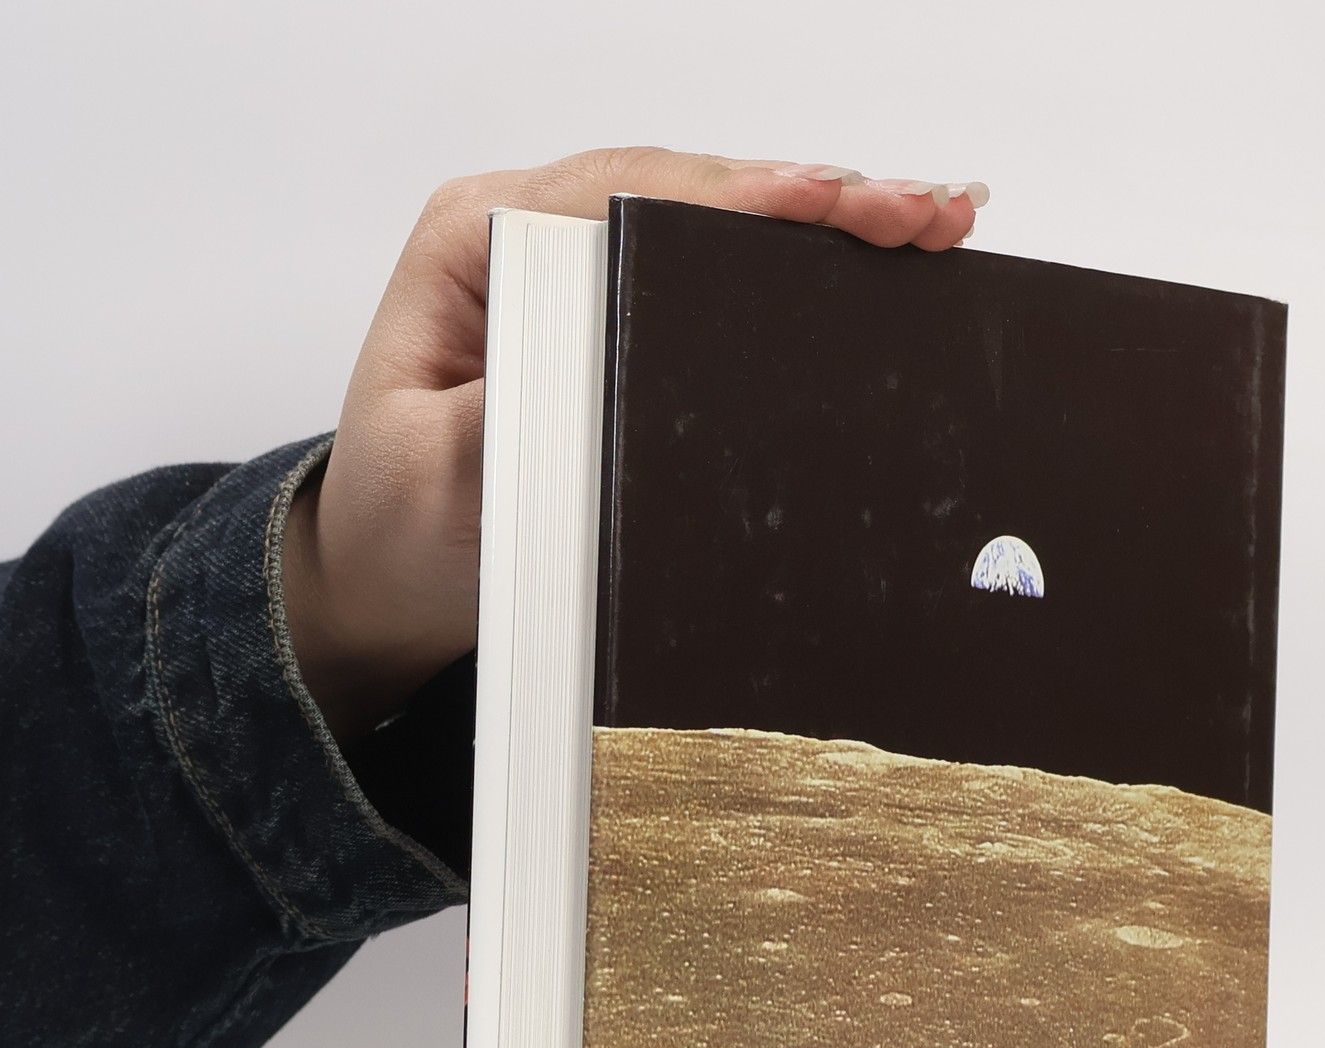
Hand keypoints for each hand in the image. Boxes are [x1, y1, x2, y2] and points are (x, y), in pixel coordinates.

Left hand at [283, 148, 987, 739]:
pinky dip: (802, 267)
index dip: (739, 196)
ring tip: (935, 222)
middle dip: (816, 197)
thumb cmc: (401, 527)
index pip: (629, 194)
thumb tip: (593, 367)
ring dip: (829, 222)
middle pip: (693, 193)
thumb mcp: (434, 480)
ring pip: (719, 224)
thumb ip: (500, 419)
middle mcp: (535, 236)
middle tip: (925, 211)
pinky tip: (879, 260)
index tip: (828, 203)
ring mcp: (581, 273)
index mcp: (477, 242)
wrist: (388, 577)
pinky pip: (716, 277)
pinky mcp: (616, 321)